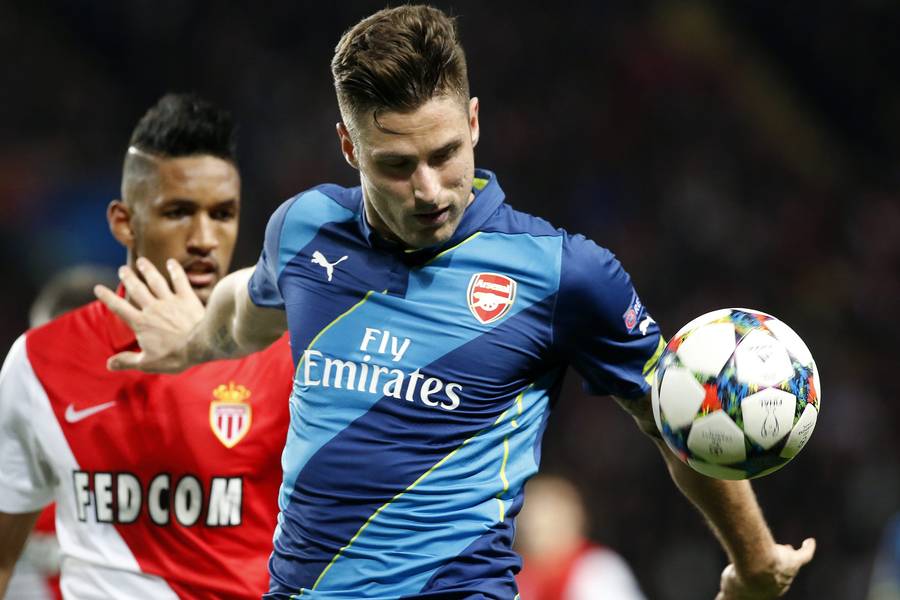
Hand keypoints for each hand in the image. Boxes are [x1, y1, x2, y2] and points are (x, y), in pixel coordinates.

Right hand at [94, 257, 204, 372]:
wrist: (200, 344)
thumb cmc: (175, 356)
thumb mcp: (148, 363)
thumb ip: (127, 361)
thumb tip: (108, 364)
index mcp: (141, 323)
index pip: (119, 307)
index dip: (107, 297)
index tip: (98, 288)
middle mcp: (153, 308)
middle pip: (137, 289)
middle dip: (128, 278)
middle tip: (122, 269)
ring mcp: (170, 301)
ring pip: (156, 281)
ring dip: (147, 270)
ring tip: (141, 261)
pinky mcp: (187, 298)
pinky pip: (180, 281)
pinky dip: (175, 270)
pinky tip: (171, 262)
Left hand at [716, 538, 815, 598]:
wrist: (754, 568)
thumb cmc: (739, 577)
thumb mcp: (728, 588)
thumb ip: (724, 598)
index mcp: (766, 593)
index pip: (765, 587)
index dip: (761, 580)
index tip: (756, 573)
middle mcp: (779, 585)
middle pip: (778, 575)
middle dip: (775, 569)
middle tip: (772, 561)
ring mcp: (787, 573)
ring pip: (787, 563)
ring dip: (785, 555)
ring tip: (787, 548)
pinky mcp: (794, 562)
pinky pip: (804, 556)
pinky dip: (807, 549)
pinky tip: (809, 542)